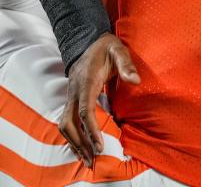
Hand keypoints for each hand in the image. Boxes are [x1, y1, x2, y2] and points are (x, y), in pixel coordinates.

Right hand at [58, 32, 139, 166]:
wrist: (87, 41)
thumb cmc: (106, 48)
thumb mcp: (118, 50)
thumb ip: (126, 64)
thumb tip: (135, 80)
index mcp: (86, 81)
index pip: (85, 110)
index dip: (91, 129)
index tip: (99, 145)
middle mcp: (74, 91)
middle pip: (70, 122)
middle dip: (79, 143)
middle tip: (92, 160)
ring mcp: (71, 96)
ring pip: (65, 124)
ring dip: (74, 143)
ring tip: (86, 160)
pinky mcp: (72, 100)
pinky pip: (67, 122)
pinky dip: (72, 137)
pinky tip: (81, 148)